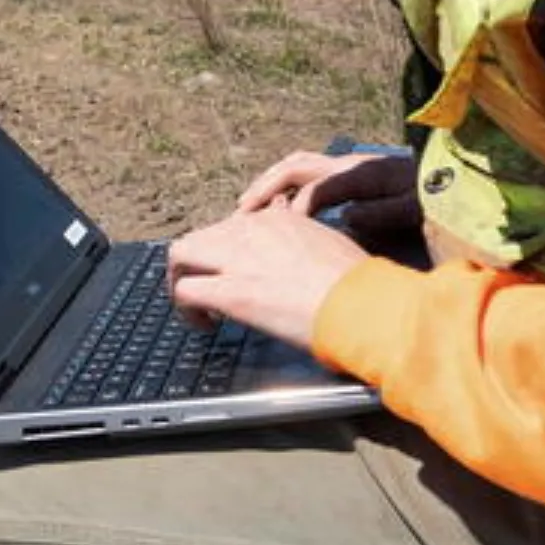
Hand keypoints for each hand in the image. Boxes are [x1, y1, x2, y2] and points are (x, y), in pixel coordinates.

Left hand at [169, 198, 369, 350]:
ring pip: (180, 255)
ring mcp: (238, 259)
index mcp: (277, 219)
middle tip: (207, 287)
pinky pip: (185, 291)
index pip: (232, 226)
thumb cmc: (358, 285)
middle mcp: (251, 230)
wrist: (364, 306)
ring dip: (181, 279)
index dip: (226, 251)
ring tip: (197, 306)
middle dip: (197, 262)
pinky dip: (185, 309)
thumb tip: (294, 240)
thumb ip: (303, 237)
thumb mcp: (329, 244)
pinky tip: (204, 325)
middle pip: (200, 236)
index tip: (233, 270)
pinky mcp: (231, 293)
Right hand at [238, 149, 419, 248]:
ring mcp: (347, 167)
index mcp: (359, 174)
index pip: (314, 188)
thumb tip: (345, 215)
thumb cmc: (436, 200)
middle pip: (295, 167)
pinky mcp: (351, 174)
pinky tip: (278, 206)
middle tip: (242, 212)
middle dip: (266, 187)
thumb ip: (381, 211)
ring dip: (271, 183)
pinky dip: (285, 185)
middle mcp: (347, 165)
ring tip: (250, 206)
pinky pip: (307, 173)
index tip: (283, 233)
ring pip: (298, 166)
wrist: (456, 183)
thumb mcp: (414, 207)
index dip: (295, 209)